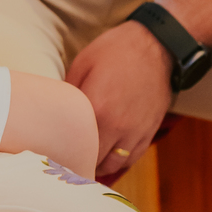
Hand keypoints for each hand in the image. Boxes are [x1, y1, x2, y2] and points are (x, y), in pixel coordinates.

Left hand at [65, 22, 172, 175]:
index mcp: (97, 109)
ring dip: (98, 166)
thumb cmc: (116, 50)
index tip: (54, 154)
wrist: (156, 45)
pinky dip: (118, 162)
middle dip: (78, 162)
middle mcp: (117, 126)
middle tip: (66, 160)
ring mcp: (135, 132)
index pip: (75, 147)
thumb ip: (69, 94)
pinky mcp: (149, 131)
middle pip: (93, 161)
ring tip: (85, 161)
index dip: (63, 154)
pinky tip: (107, 156)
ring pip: (113, 165)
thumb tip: (57, 113)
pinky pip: (132, 158)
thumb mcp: (82, 64)